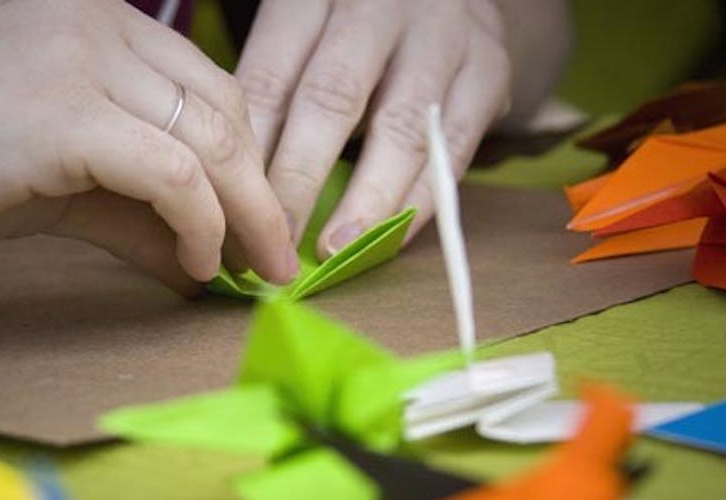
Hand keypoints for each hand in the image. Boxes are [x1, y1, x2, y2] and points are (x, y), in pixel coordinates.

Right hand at [0, 0, 298, 292]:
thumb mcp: (59, 186)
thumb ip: (138, 211)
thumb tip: (203, 257)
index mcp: (95, 18)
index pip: (209, 88)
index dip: (246, 162)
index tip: (262, 225)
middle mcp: (94, 19)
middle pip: (223, 111)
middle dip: (261, 194)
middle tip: (277, 258)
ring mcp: (77, 57)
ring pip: (209, 141)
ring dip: (245, 217)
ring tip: (251, 269)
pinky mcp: (60, 112)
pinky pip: (170, 174)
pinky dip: (200, 226)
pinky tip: (199, 264)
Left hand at [235, 0, 511, 257]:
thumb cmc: (352, 23)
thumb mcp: (304, 31)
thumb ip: (275, 91)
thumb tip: (239, 188)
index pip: (272, 77)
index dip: (253, 153)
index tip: (236, 213)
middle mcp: (381, 4)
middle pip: (332, 99)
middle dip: (300, 180)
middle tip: (276, 240)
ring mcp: (442, 34)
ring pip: (400, 129)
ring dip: (365, 200)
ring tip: (335, 250)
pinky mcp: (489, 70)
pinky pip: (452, 150)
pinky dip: (419, 202)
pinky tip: (388, 239)